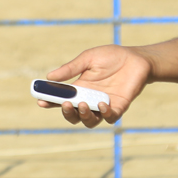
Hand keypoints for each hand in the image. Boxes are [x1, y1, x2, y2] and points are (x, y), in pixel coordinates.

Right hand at [37, 45, 152, 127]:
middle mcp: (89, 99)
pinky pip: (109, 118)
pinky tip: (102, 104)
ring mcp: (103, 105)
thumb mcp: (88, 59)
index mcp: (79, 88)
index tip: (41, 101)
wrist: (136, 58)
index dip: (50, 102)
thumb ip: (71, 68)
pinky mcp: (118, 107)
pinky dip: (104, 114)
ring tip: (83, 104)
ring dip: (83, 116)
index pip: (62, 99)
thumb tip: (49, 76)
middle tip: (65, 104)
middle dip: (66, 112)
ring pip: (89, 121)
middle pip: (74, 114)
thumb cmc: (111, 57)